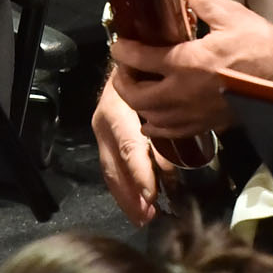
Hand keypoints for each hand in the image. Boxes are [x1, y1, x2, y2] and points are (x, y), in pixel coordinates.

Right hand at [92, 79, 160, 226]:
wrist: (129, 54)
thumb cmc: (148, 71)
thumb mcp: (158, 92)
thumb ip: (164, 125)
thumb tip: (170, 166)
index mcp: (116, 112)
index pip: (128, 149)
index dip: (139, 175)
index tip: (151, 197)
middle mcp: (104, 124)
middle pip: (113, 167)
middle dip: (129, 196)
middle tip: (147, 218)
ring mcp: (101, 132)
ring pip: (110, 171)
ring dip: (126, 197)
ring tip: (143, 216)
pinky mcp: (105, 137)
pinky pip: (111, 167)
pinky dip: (124, 188)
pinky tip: (137, 202)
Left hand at [108, 0, 272, 140]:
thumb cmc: (263, 48)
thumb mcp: (232, 16)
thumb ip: (200, 0)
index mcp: (186, 63)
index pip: (139, 59)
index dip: (122, 50)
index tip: (118, 43)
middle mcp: (182, 94)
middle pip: (135, 96)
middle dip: (123, 81)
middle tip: (125, 68)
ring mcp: (193, 115)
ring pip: (150, 118)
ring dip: (137, 104)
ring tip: (140, 88)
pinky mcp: (206, 126)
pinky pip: (170, 133)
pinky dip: (156, 125)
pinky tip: (156, 114)